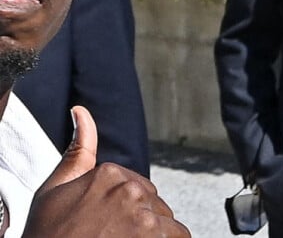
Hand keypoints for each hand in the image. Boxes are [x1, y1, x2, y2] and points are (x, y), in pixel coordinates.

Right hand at [22, 106, 190, 236]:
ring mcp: (142, 214)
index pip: (139, 189)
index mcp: (109, 172)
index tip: (109, 227)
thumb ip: (78, 150)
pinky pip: (178, 237)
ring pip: (167, 224)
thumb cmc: (48, 235)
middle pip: (154, 206)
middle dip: (142, 224)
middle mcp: (129, 189)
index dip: (127, 212)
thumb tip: (81, 111)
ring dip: (154, 237)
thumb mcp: (55, 190)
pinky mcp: (152, 236)